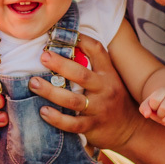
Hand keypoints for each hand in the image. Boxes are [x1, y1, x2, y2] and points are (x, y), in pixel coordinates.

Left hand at [29, 34, 143, 151]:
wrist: (130, 129)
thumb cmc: (113, 99)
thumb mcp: (110, 80)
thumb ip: (93, 66)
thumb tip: (67, 47)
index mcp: (108, 74)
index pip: (97, 51)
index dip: (81, 40)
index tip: (60, 34)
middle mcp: (105, 89)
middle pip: (81, 75)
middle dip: (60, 64)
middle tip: (43, 57)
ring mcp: (99, 109)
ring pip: (73, 100)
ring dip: (51, 92)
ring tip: (34, 84)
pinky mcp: (93, 126)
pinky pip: (73, 123)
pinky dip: (57, 118)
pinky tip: (43, 112)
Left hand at [139, 88, 164, 129]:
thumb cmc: (157, 104)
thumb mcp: (148, 104)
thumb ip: (144, 108)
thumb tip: (146, 115)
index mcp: (164, 91)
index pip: (155, 100)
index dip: (152, 107)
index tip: (155, 106)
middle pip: (163, 109)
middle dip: (159, 115)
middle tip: (160, 113)